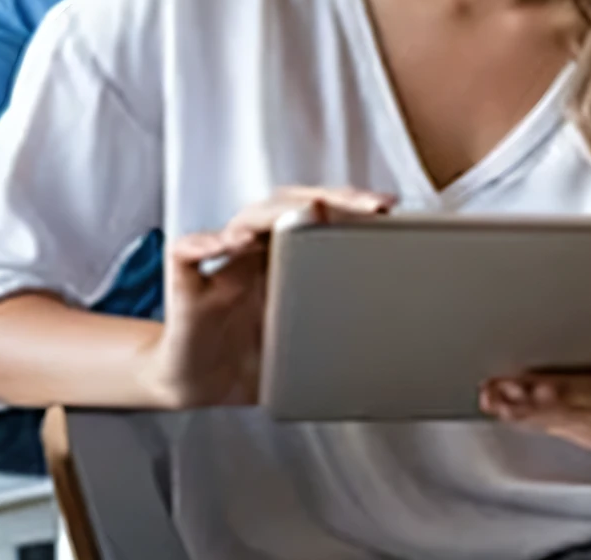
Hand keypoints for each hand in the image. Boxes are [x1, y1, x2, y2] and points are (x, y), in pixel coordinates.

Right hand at [139, 187, 392, 409]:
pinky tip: (228, 243)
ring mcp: (221, 265)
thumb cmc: (257, 360)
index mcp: (288, 258)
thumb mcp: (311, 340)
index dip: (351, 207)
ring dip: (276, 212)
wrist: (200, 391)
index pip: (319, 216)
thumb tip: (405, 334)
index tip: (389, 207)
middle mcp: (256, 252)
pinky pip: (187, 251)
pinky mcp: (185, 286)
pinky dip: (205, 243)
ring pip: (246, 218)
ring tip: (308, 211)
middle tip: (369, 205)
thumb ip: (343, 323)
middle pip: (290, 206)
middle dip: (330, 197)